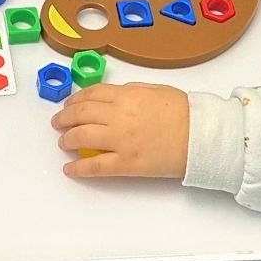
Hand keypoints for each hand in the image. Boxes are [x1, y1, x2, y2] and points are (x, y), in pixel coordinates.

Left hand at [51, 83, 188, 178]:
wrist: (202, 136)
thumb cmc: (184, 112)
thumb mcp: (156, 90)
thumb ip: (131, 91)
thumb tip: (113, 96)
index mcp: (126, 96)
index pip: (90, 95)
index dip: (74, 101)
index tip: (68, 105)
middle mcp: (118, 116)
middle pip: (81, 115)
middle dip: (64, 119)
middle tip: (58, 123)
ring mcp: (121, 140)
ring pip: (82, 138)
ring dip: (67, 140)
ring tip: (62, 143)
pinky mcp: (127, 163)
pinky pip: (95, 167)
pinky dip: (78, 169)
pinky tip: (69, 170)